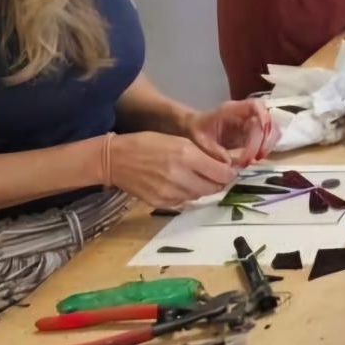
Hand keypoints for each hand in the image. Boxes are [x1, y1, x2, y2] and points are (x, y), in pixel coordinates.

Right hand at [107, 133, 238, 209]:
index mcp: (186, 156)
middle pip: (214, 188)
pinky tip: (179, 184)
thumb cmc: (147, 144)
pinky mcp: (160, 203)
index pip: (222, 173)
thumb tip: (223, 168)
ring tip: (194, 178)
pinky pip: (184, 202)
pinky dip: (187, 194)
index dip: (229, 172)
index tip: (228, 169)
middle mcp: (180, 176)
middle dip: (218, 182)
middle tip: (214, 175)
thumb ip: (202, 155)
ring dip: (202, 188)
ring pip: (200, 196)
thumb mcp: (178, 141)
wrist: (114, 160)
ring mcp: (169, 192)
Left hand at [187, 99, 275, 167]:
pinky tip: (256, 157)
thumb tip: (230, 163)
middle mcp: (246, 115)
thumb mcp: (200, 141)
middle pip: (268, 120)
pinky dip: (266, 148)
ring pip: (272, 130)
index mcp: (232, 110)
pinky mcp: (254, 134)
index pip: (255, 106)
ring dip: (268, 144)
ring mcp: (252, 124)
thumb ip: (214, 151)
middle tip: (258, 156)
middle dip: (266, 138)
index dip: (263, 117)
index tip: (261, 134)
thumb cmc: (197, 131)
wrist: (194, 129)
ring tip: (257, 158)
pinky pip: (268, 139)